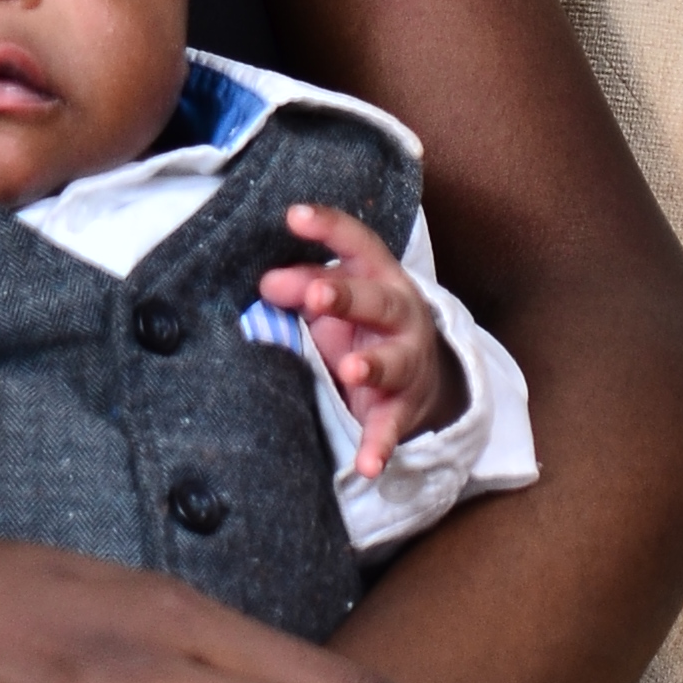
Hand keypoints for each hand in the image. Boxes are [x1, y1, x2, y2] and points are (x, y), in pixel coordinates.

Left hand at [260, 207, 462, 482]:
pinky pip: (391, 427)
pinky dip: (379, 445)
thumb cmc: (358, 321)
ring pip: (393, 362)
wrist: (418, 372)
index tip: (293, 216)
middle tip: (316, 296)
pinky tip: (367, 465)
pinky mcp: (402, 408)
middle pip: (377, 301)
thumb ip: (300, 286)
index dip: (328, 228)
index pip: (356, 243)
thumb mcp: (333, 298)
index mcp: (378, 276)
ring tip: (351, 372)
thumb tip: (265, 284)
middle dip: (347, 297)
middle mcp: (400, 314)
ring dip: (372, 366)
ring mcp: (406, 362)